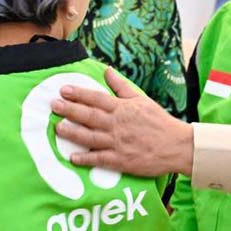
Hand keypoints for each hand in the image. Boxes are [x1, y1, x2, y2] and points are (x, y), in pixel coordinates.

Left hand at [52, 68, 193, 176]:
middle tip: (53, 105)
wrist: (177, 146)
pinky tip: (73, 157)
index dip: (79, 94)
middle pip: (89, 116)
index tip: (63, 90)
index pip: (96, 98)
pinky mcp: (121, 160)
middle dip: (70, 110)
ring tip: (58, 127)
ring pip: (90, 137)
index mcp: (122, 108)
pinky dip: (86, 158)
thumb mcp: (141, 99)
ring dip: (73, 132)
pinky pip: (99, 159)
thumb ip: (121, 86)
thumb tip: (107, 70)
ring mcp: (118, 143)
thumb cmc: (159, 121)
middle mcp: (117, 124)